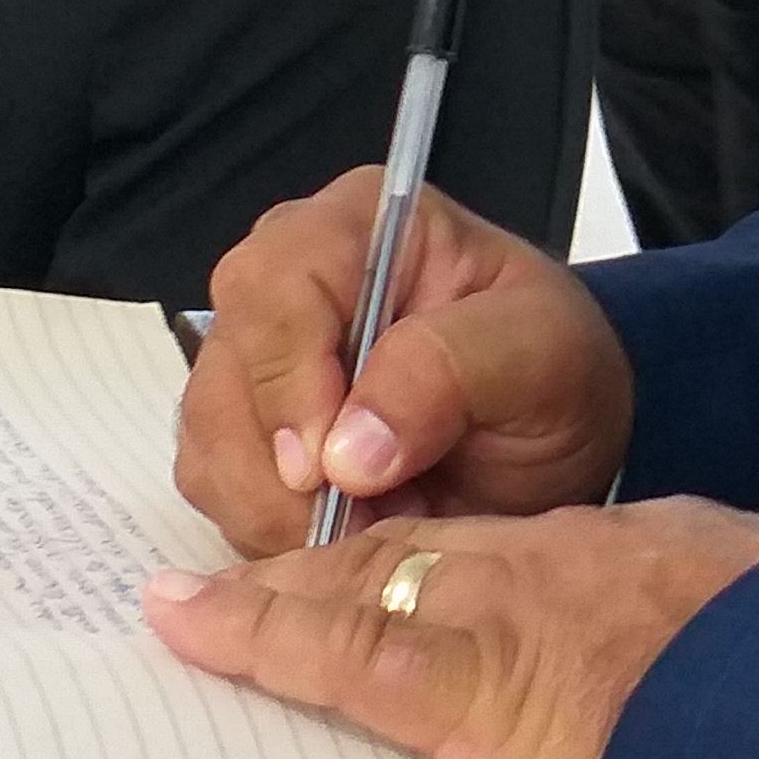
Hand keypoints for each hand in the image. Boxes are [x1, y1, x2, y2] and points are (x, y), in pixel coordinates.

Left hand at [144, 498, 758, 758]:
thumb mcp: (754, 610)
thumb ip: (705, 614)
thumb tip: (708, 631)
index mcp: (617, 559)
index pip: (491, 553)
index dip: (420, 555)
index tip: (377, 562)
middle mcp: (542, 575)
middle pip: (408, 561)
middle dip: (327, 572)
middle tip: (249, 586)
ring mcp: (500, 627)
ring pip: (360, 596)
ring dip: (273, 605)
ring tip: (194, 610)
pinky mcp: (471, 698)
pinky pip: (343, 660)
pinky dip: (259, 637)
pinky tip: (192, 626)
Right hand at [177, 175, 632, 553]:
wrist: (547, 438)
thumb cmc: (550, 373)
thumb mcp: (542, 356)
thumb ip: (451, 372)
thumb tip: (347, 450)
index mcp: (358, 225)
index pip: (275, 283)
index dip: (290, 380)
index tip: (330, 470)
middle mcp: (285, 280)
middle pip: (224, 372)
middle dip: (283, 469)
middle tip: (369, 518)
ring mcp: (253, 358)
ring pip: (208, 441)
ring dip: (278, 510)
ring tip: (376, 523)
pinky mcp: (240, 431)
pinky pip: (215, 488)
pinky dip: (271, 530)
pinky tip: (346, 533)